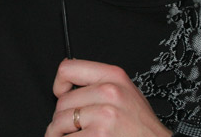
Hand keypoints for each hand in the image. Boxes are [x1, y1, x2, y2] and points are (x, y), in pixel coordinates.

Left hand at [45, 59, 171, 136]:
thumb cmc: (141, 125)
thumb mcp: (126, 92)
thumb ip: (99, 84)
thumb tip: (68, 84)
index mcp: (113, 76)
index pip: (67, 69)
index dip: (59, 85)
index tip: (61, 95)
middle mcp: (109, 92)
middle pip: (62, 102)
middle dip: (62, 118)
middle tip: (72, 126)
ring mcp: (104, 115)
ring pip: (60, 122)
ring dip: (60, 134)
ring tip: (73, 136)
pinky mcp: (99, 136)